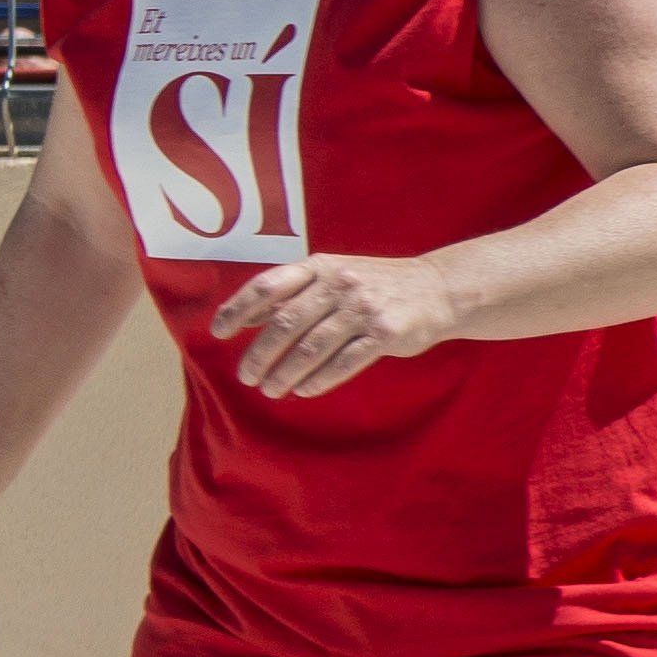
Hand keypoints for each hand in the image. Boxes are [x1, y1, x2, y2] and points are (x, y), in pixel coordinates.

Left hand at [206, 251, 457, 398]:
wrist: (437, 288)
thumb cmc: (372, 284)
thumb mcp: (330, 275)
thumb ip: (290, 293)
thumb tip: (243, 315)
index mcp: (319, 267)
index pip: (267, 286)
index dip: (238, 309)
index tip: (218, 332)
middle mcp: (339, 284)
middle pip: (286, 323)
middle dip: (260, 354)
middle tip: (246, 376)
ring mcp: (364, 308)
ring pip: (312, 347)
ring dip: (286, 373)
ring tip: (270, 389)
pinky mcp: (386, 333)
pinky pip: (345, 362)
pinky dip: (320, 379)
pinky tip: (305, 390)